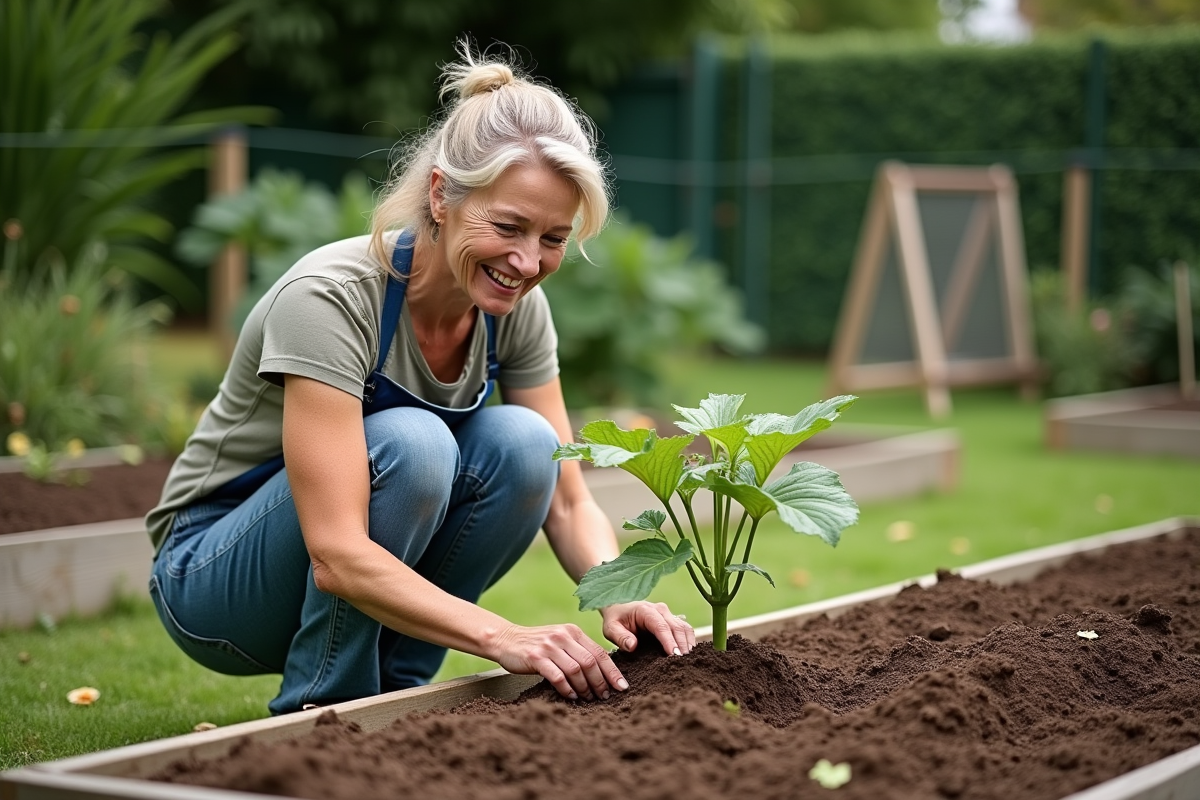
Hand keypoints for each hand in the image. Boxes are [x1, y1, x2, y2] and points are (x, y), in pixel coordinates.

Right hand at [489, 623, 628, 700]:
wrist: (506, 639)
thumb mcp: (560, 640)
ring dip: (584, 688)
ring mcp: (549, 646)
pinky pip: (557, 676)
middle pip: (590, 662)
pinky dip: (566, 688)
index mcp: (572, 631)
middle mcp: (563, 636)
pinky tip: (570, 696)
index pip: (599, 652)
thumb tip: (602, 673)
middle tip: (604, 697)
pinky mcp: (536, 657)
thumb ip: (578, 650)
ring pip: (576, 670)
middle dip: (600, 682)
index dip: (613, 671)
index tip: (622, 687)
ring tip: (588, 698)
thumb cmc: (536, 644)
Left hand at [600, 601, 694, 656]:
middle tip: (684, 663)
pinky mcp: (672, 620)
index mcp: (645, 610)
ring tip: (688, 661)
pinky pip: (685, 630)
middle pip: (676, 628)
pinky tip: (688, 655)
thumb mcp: (610, 628)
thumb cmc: (615, 619)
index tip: (674, 655)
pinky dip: (689, 641)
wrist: (619, 608)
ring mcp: (668, 614)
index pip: (661, 626)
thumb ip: (620, 637)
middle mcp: (660, 610)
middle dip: (681, 645)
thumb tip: (632, 645)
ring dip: (688, 644)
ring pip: (684, 628)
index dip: (669, 641)